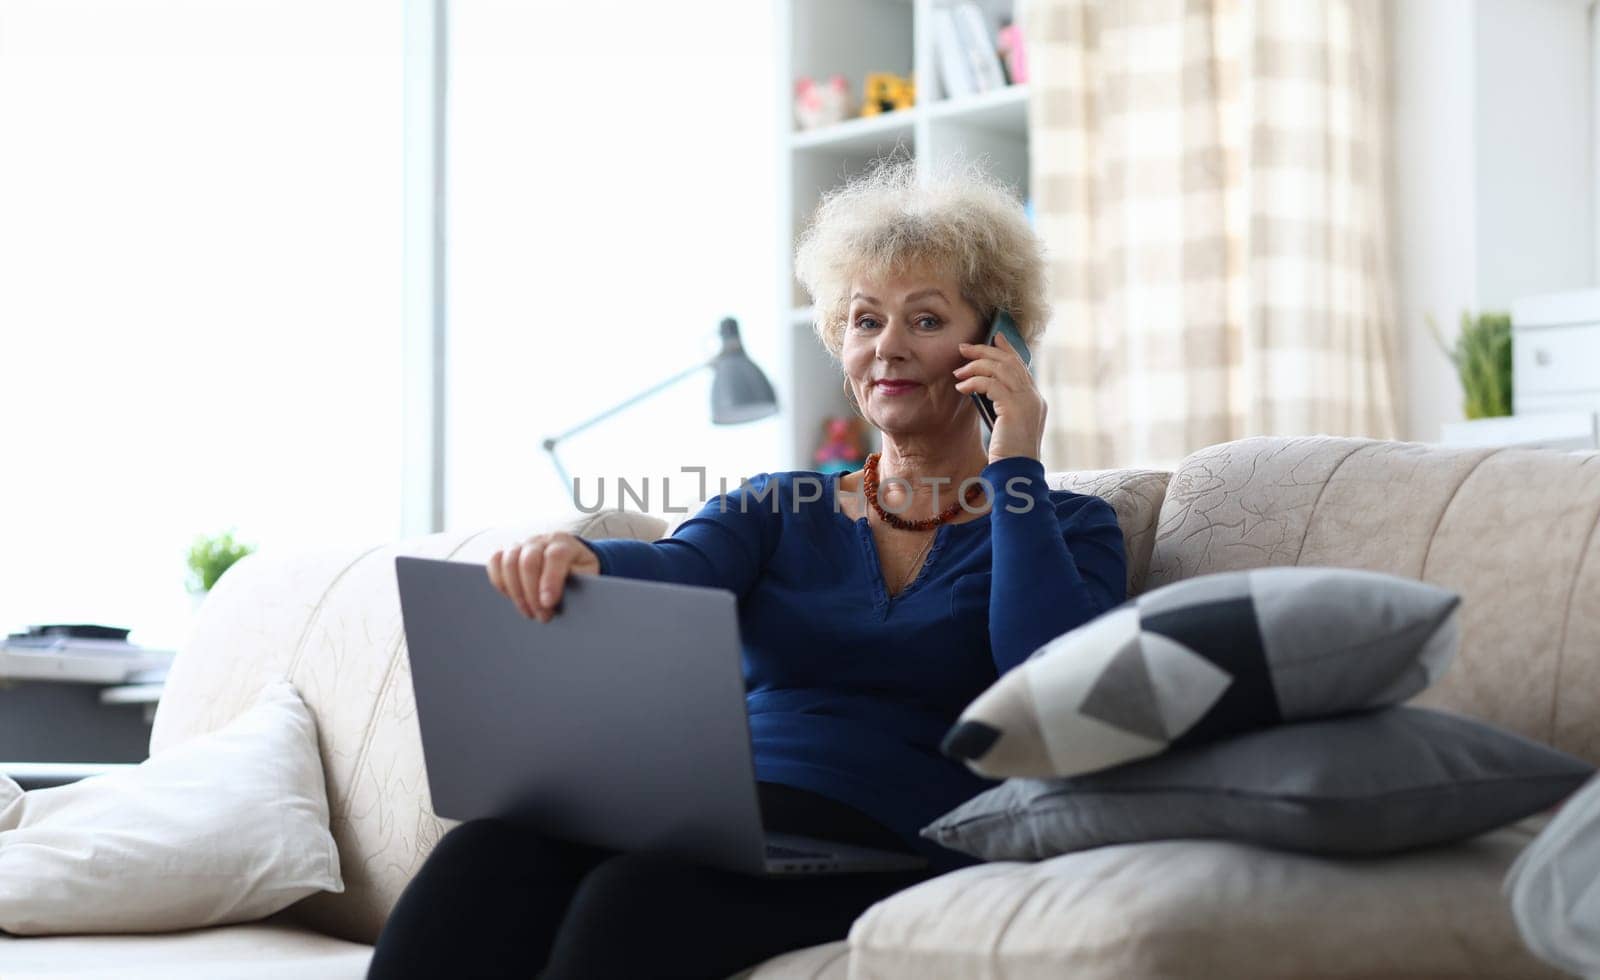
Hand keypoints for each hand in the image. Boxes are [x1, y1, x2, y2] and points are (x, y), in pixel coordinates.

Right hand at [487, 532, 600, 621]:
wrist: (572, 560)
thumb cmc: (581, 571)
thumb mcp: (588, 575)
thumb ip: (578, 581)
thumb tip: (562, 596)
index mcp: (565, 543)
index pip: (555, 556)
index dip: (550, 581)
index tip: (548, 603)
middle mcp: (542, 540)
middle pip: (528, 562)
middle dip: (532, 594)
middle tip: (542, 616)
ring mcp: (523, 544)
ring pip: (509, 562)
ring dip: (516, 592)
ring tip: (528, 612)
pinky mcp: (509, 552)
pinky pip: (495, 561)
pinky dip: (499, 581)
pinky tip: (511, 597)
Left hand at [953, 331, 1046, 463]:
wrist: (1017, 473)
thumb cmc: (1009, 455)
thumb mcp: (1007, 426)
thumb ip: (1003, 407)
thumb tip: (983, 390)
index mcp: (1035, 401)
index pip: (1021, 367)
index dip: (1007, 349)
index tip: (994, 337)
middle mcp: (1034, 398)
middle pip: (1010, 362)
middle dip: (986, 350)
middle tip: (964, 347)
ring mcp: (1026, 402)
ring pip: (1000, 369)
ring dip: (976, 366)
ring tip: (958, 371)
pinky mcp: (1013, 408)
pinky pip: (990, 384)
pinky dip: (974, 382)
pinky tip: (961, 388)